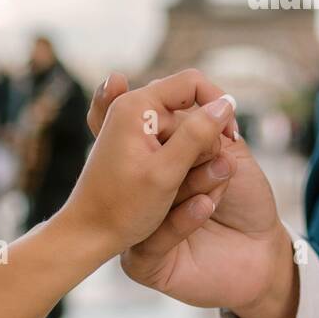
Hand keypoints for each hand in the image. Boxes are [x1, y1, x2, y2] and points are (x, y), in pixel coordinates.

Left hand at [58, 70, 237, 256]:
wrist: (88, 234)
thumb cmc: (121, 208)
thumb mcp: (166, 172)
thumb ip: (198, 134)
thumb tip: (227, 103)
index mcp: (137, 106)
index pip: (192, 82)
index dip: (218, 104)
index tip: (230, 136)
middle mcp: (135, 109)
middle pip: (191, 110)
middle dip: (204, 141)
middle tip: (191, 177)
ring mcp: (136, 128)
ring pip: (187, 131)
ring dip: (194, 159)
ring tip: (177, 190)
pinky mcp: (140, 145)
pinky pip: (174, 146)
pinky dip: (182, 165)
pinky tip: (174, 188)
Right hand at [89, 73, 301, 317]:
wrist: (264, 252)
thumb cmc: (246, 199)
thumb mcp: (229, 156)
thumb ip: (204, 131)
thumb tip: (180, 104)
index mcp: (157, 163)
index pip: (139, 136)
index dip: (151, 118)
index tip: (179, 107)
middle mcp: (141, 193)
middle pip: (137, 164)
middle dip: (174, 148)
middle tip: (208, 142)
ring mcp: (137, 228)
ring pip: (148, 199)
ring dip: (190, 182)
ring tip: (223, 170)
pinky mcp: (143, 262)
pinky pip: (152, 240)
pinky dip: (182, 219)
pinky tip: (207, 205)